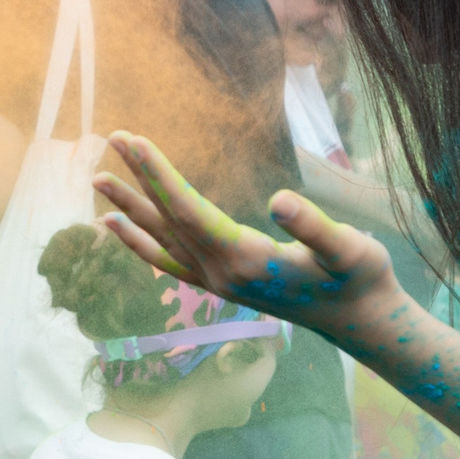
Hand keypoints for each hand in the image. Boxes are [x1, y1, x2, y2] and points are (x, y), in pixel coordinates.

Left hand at [95, 130, 402, 332]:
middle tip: (111, 137)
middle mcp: (220, 275)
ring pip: (161, 241)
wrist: (360, 321)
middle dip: (139, 178)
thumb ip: (316, 227)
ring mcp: (217, 283)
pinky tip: (119, 225)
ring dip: (130, 208)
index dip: (159, 175)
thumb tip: (281, 201)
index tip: (135, 142)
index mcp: (245, 260)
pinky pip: (168, 261)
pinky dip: (140, 242)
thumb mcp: (350, 249)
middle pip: (167, 220)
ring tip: (100, 179)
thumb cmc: (360, 279)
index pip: (188, 211)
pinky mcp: (221, 285)